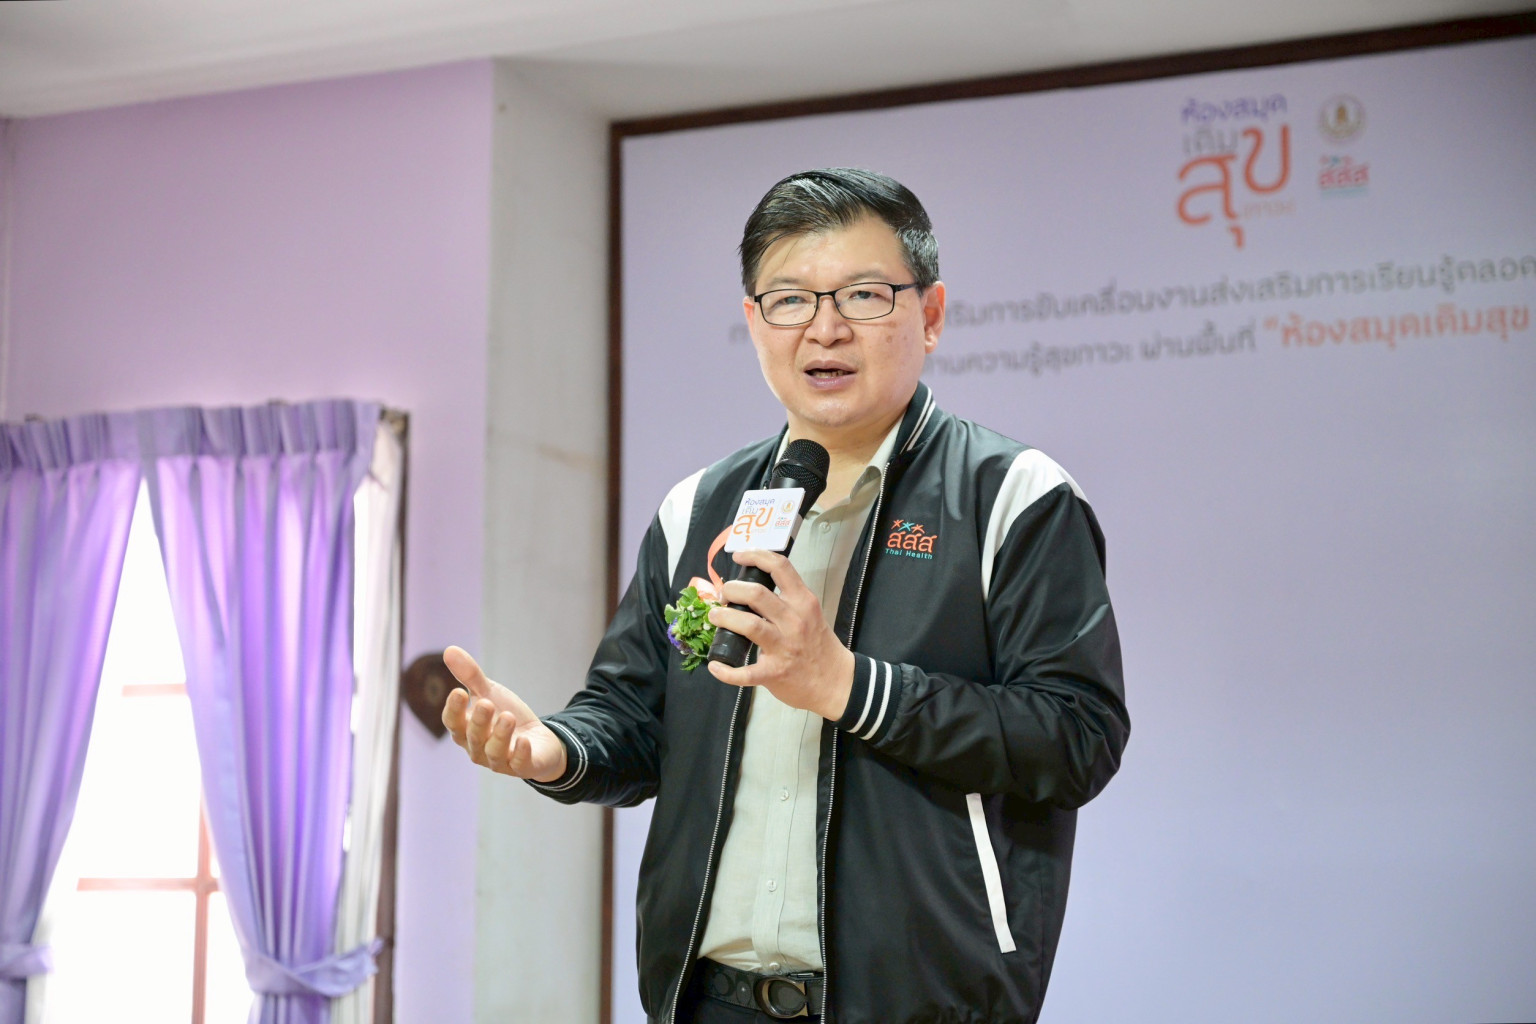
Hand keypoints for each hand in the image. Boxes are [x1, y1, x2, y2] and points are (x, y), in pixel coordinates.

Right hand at [441, 645, 566, 782]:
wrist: (538, 739)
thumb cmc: (505, 716)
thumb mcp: (490, 692)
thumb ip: (471, 676)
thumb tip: (449, 650)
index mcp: (466, 730)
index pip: (453, 722)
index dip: (454, 709)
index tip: (458, 692)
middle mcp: (478, 749)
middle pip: (473, 736)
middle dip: (479, 720)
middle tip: (486, 703)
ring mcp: (499, 760)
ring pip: (493, 751)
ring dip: (500, 735)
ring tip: (508, 717)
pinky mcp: (522, 767)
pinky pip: (518, 764)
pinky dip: (520, 753)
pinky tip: (523, 741)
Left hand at [705, 550, 854, 720]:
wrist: (836, 682)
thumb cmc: (819, 645)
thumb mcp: (811, 613)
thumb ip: (787, 600)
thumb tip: (752, 590)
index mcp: (803, 602)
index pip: (780, 567)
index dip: (755, 556)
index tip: (739, 556)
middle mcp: (794, 621)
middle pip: (756, 594)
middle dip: (731, 589)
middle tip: (723, 594)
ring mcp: (784, 647)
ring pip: (748, 624)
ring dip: (724, 618)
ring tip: (715, 617)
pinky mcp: (774, 673)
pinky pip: (744, 672)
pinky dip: (725, 670)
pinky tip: (715, 666)